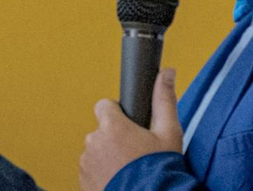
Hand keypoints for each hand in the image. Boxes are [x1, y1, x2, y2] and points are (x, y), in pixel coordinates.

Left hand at [79, 68, 180, 190]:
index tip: (129, 126)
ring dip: (107, 158)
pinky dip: (102, 174)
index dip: (117, 114)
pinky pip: (91, 171)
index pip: (103, 105)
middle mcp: (94, 142)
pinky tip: (119, 181)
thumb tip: (166, 72)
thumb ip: (164, 99)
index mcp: (112, 126)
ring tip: (128, 170)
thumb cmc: (160, 169)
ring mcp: (86, 164)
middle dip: (115, 138)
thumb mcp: (169, 133)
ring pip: (95, 152)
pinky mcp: (83, 182)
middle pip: (101, 131)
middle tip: (135, 153)